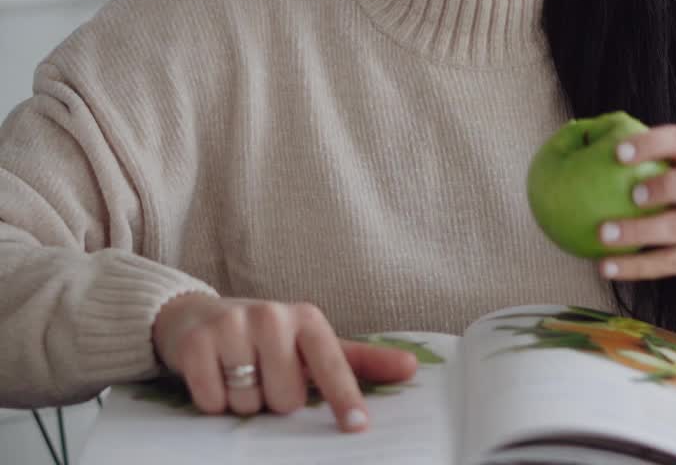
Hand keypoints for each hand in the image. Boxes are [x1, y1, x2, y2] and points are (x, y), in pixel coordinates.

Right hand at [151, 294, 417, 431]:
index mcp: (308, 319)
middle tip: (264, 375)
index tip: (357, 426)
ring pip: (248, 403)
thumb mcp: (314, 344)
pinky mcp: (196, 343)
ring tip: (238, 373)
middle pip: (285, 398)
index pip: (332, 365)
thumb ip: (360, 360)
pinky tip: (213, 376)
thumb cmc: (269, 337)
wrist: (198, 316)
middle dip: (274, 399)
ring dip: (244, 402)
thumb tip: (412, 367)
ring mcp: (232, 326)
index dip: (344, 396)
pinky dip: (213, 401)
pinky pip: (213, 401)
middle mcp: (272, 316)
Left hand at [597, 125, 675, 281]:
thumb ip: (648, 155)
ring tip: (604, 235)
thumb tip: (581, 137)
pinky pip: (671, 263)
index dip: (654, 143)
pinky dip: (636, 266)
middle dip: (664, 186)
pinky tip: (605, 267)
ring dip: (641, 231)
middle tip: (629, 194)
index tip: (618, 152)